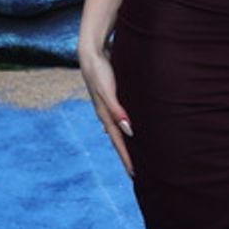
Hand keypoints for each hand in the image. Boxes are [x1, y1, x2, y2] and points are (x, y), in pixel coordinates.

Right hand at [80, 44, 133, 175]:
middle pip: (119, 140)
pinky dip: (126, 129)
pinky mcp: (112, 100)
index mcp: (105, 115)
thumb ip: (117, 110)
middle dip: (127, 156)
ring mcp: (108, 108)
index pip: (119, 142)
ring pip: (119, 131)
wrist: (91, 54)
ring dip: (127, 144)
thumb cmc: (100, 71)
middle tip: (137, 173)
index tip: (135, 174)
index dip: (127, 158)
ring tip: (137, 156)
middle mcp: (106, 115)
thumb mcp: (108, 91)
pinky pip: (120, 120)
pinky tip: (131, 132)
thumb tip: (129, 130)